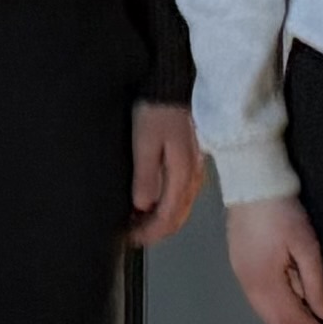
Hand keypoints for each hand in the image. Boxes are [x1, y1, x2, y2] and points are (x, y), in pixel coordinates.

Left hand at [130, 102, 205, 248]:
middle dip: (154, 231)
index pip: (169, 217)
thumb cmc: (157, 110)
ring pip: (179, 208)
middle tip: (130, 235)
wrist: (171, 85)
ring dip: (159, 220)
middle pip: (177, 217)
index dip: (149, 233)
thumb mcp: (145, 142)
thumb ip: (145, 175)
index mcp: (182, 174)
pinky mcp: (189, 163)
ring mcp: (194, 171)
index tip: (129, 238)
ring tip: (135, 222)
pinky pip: (180, 195)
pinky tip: (149, 203)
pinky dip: (165, 206)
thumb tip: (142, 206)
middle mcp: (193, 177)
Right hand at [227, 194, 322, 323]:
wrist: (252, 185)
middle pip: (274, 321)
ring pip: (264, 312)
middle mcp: (248, 284)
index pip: (290, 319)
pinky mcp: (239, 265)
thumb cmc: (282, 213)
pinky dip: (276, 307)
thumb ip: (314, 283)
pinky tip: (291, 300)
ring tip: (311, 319)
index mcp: (264, 281)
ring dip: (287, 320)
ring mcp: (240, 275)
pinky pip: (258, 299)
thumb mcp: (306, 246)